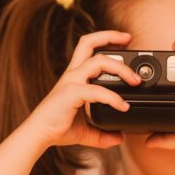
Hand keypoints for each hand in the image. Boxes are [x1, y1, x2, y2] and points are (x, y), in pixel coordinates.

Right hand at [28, 30, 140, 148]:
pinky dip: (113, 97)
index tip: (125, 40)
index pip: (88, 47)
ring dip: (121, 68)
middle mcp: (73, 74)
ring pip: (98, 61)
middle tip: (130, 41)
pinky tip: (123, 106)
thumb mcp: (86, 130)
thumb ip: (103, 133)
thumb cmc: (58, 128)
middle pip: (89, 43)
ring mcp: (71, 82)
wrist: (39, 136)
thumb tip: (120, 137)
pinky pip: (96, 90)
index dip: (106, 39)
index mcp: (75, 76)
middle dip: (111, 37)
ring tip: (135, 81)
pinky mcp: (71, 94)